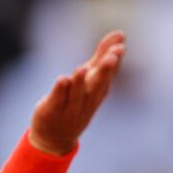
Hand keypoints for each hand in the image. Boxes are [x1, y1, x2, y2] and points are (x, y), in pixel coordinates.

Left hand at [29, 31, 126, 154]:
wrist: (54, 138)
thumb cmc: (75, 102)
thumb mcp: (89, 79)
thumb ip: (101, 56)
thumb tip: (120, 34)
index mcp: (98, 92)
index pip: (108, 77)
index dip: (114, 64)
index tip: (120, 47)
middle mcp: (86, 101)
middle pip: (96, 86)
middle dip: (104, 72)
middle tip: (112, 56)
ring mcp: (69, 108)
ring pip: (76, 95)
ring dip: (80, 82)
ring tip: (81, 68)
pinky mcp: (51, 111)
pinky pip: (57, 101)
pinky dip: (60, 91)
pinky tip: (62, 79)